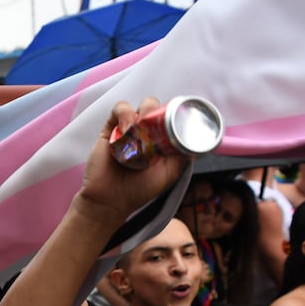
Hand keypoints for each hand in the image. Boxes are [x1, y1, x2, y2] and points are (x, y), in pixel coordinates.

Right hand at [74, 98, 188, 228]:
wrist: (110, 200)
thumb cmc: (139, 191)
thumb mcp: (169, 175)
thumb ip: (182, 158)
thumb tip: (195, 142)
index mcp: (159, 140)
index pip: (169, 117)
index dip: (173, 112)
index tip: (175, 119)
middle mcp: (144, 132)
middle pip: (155, 108)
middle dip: (157, 113)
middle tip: (154, 129)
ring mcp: (127, 129)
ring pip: (139, 105)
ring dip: (142, 113)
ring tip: (139, 132)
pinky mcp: (110, 129)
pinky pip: (119, 109)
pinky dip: (124, 113)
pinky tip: (126, 130)